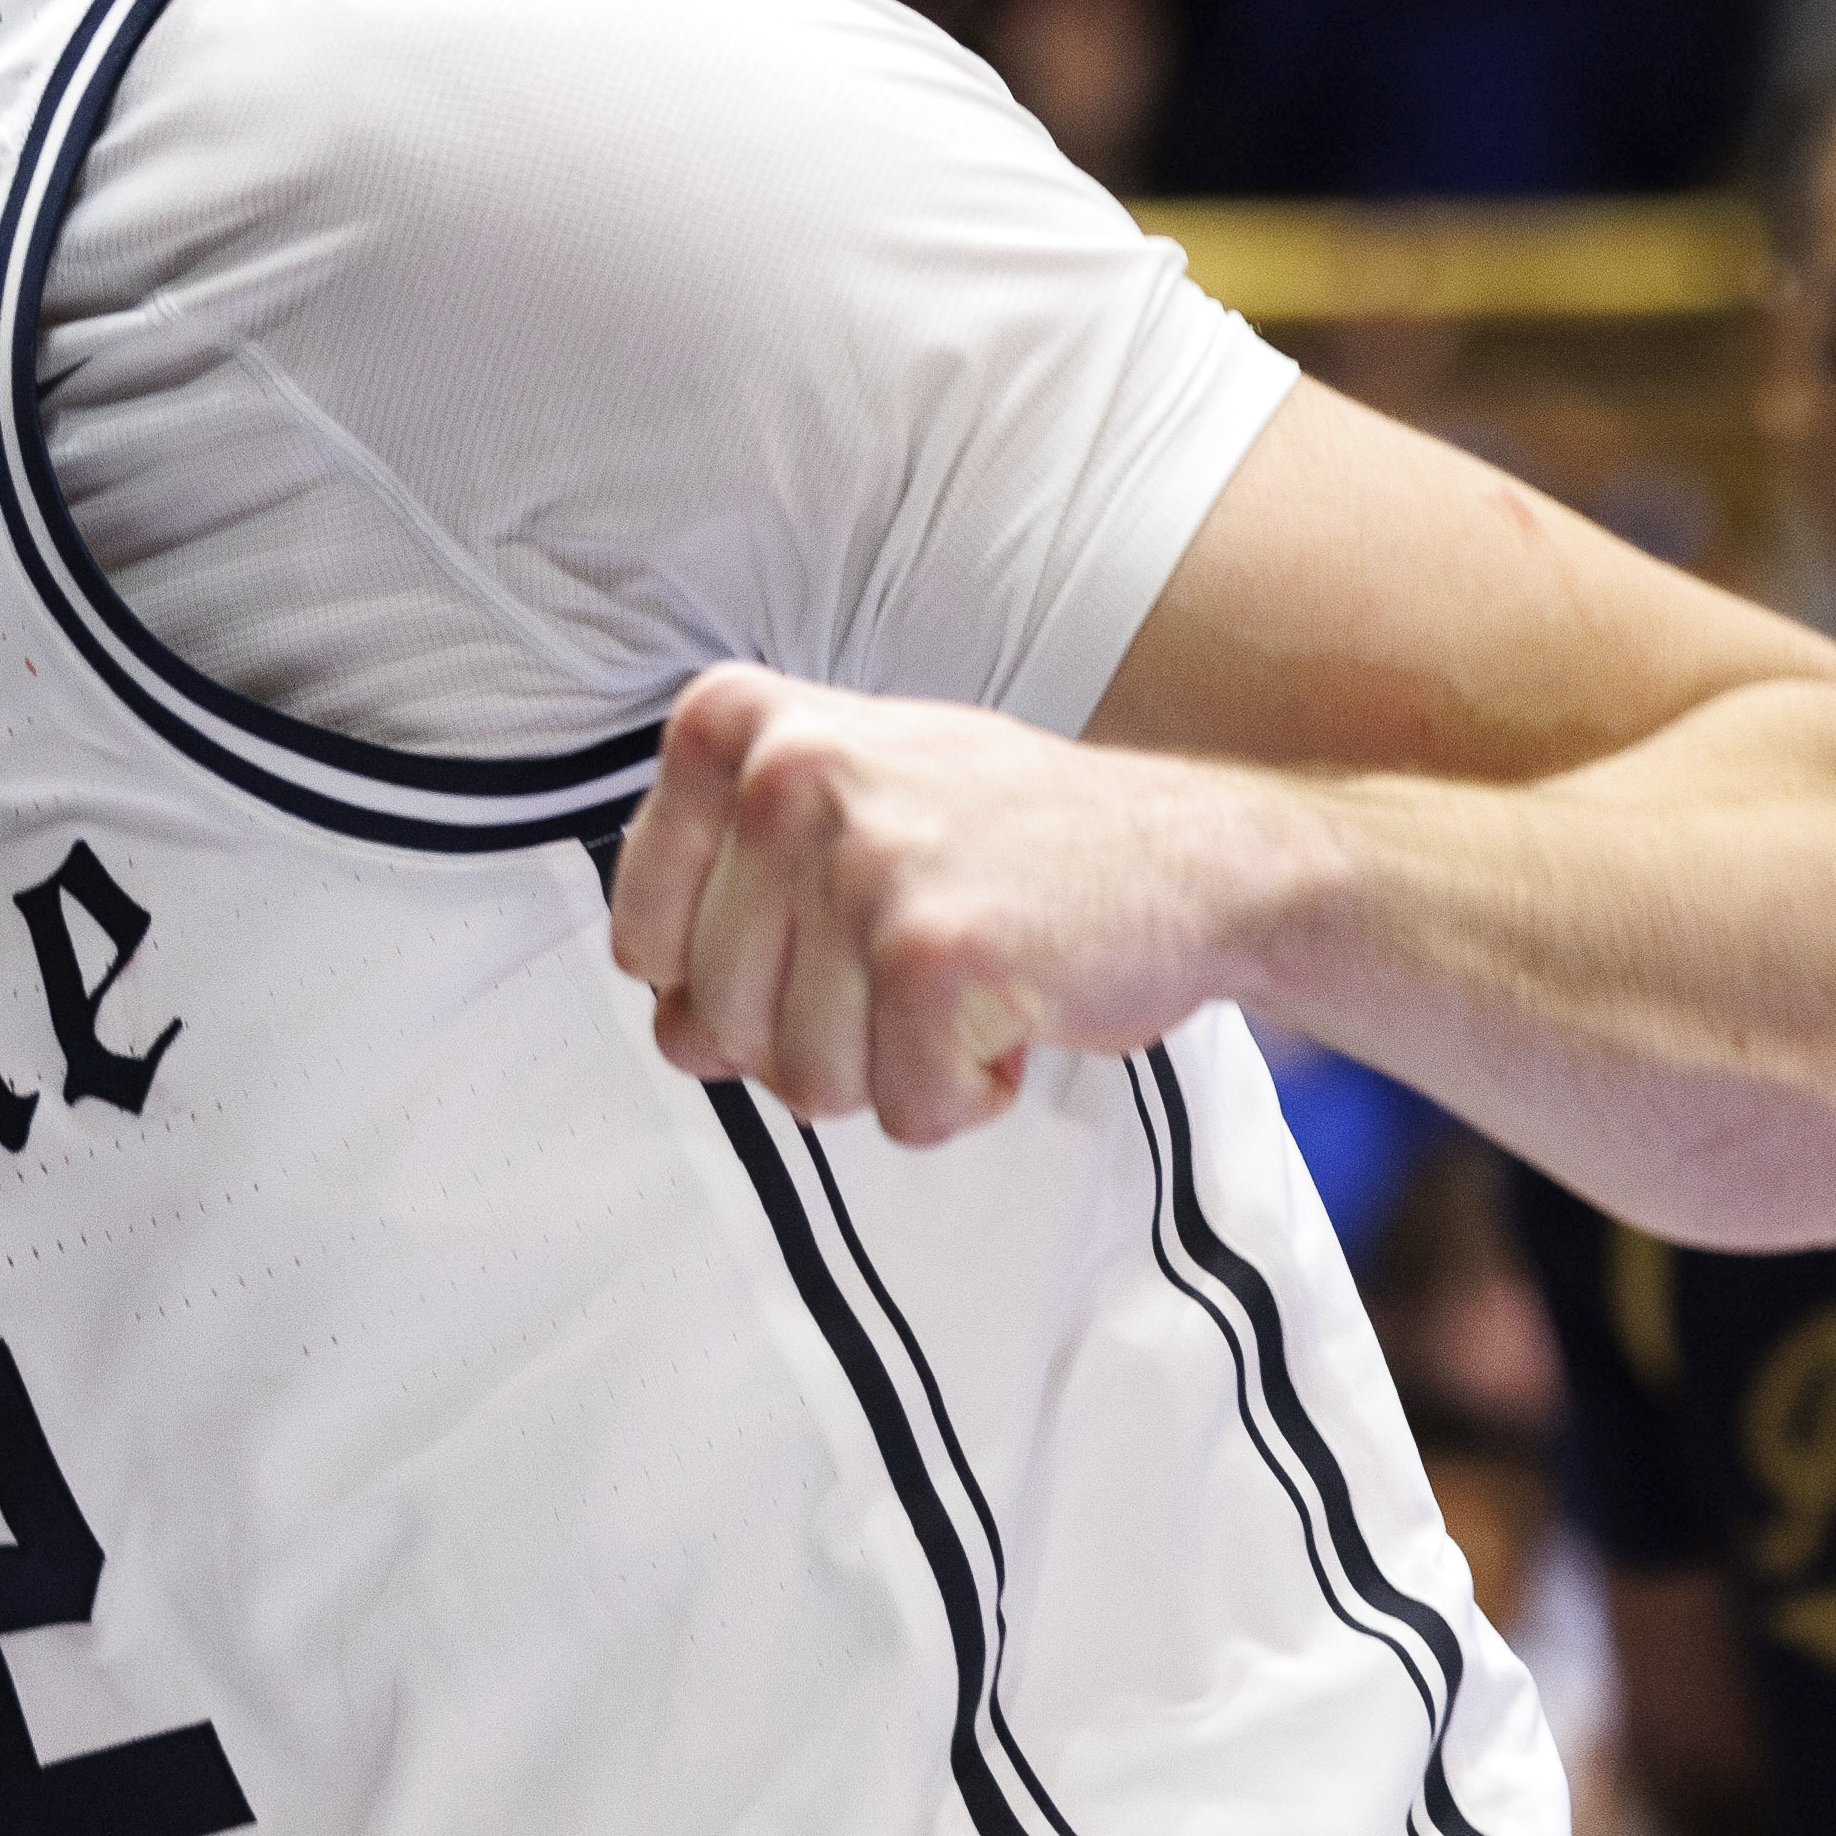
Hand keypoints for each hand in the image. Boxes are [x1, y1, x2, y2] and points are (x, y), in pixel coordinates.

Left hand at [605, 664, 1328, 1141]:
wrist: (1197, 854)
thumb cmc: (1009, 844)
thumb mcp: (842, 832)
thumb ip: (733, 919)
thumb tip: (676, 1038)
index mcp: (736, 725)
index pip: (638, 934)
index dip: (729, 978)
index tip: (825, 934)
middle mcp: (785, 773)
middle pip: (716, 1025)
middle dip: (822, 1033)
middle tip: (922, 958)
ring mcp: (859, 859)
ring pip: (802, 1081)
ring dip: (897, 1066)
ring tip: (970, 975)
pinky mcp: (933, 952)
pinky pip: (902, 1111)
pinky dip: (968, 1093)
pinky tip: (1017, 1007)